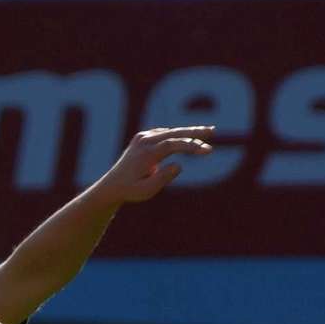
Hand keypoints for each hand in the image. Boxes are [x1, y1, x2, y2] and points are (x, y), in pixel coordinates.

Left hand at [94, 126, 214, 204]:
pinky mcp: (143, 137)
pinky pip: (165, 134)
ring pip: (170, 132)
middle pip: (173, 133)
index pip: (171, 144)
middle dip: (194, 132)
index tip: (207, 151)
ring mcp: (142, 137)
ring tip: (209, 132)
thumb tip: (178, 165)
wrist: (112, 185)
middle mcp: (143, 141)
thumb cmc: (131, 191)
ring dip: (189, 132)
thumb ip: (162, 179)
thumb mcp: (145, 191)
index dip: (190, 145)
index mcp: (145, 154)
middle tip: (212, 132)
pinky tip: (191, 136)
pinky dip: (179, 134)